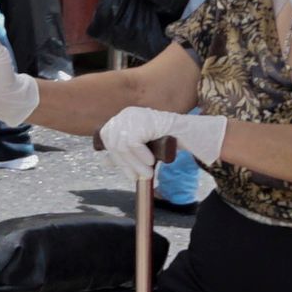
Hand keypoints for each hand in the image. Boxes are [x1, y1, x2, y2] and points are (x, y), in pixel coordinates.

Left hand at [98, 106, 224, 179]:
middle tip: (138, 178)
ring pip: (123, 146)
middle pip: (114, 143)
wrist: (187, 132)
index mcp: (122, 117)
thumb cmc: (165, 140)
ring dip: (136, 164)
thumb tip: (104, 162)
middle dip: (126, 164)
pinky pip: (133, 143)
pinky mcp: (142, 120)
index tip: (129, 174)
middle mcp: (125, 114)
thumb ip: (124, 153)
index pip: (108, 139)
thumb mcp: (140, 147)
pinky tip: (151, 162)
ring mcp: (133, 115)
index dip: (117, 159)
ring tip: (147, 174)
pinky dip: (141, 156)